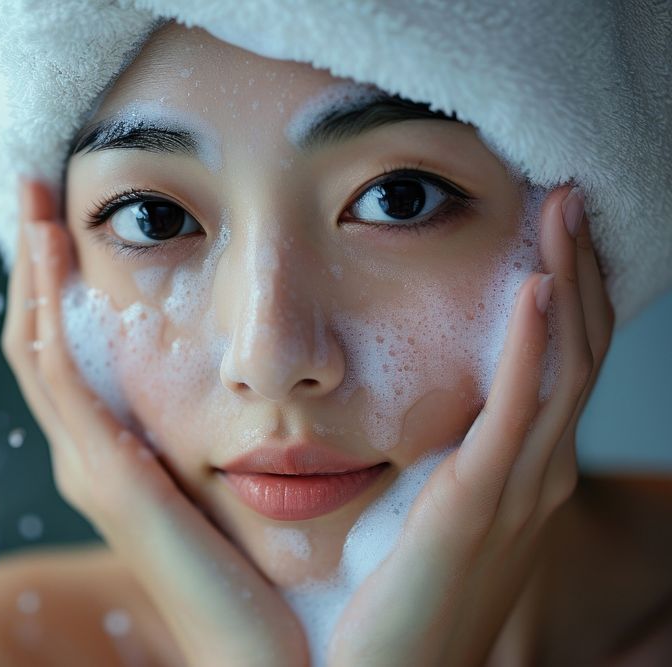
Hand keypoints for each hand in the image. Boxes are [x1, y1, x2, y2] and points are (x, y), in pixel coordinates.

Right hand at [3, 179, 309, 666]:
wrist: (273, 654)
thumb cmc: (272, 571)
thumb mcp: (242, 480)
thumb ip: (233, 430)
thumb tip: (273, 367)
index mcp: (119, 455)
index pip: (71, 353)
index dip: (60, 285)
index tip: (71, 215)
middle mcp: (90, 457)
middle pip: (40, 341)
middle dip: (35, 265)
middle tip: (41, 189)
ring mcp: (89, 466)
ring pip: (37, 348)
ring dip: (32, 273)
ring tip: (39, 202)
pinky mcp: (107, 475)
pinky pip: (60, 375)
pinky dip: (46, 310)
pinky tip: (53, 252)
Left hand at [328, 185, 613, 665]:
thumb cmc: (397, 599)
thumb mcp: (429, 514)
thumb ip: (441, 464)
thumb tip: (422, 419)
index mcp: (518, 472)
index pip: (557, 363)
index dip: (564, 293)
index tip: (550, 229)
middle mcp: (534, 474)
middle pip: (574, 349)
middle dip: (577, 268)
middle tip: (568, 195)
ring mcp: (516, 489)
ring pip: (560, 365)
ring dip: (566, 283)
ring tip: (562, 211)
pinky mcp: (477, 504)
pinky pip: (517, 411)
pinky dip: (529, 346)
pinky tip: (534, 287)